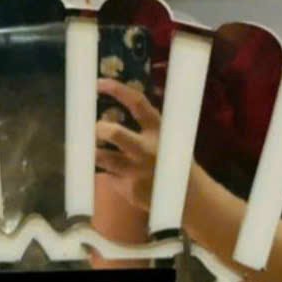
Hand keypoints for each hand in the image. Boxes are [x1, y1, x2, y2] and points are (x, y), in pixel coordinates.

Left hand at [95, 78, 160, 210]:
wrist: (187, 197)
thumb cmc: (171, 161)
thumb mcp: (166, 137)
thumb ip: (144, 126)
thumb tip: (109, 112)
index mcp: (158, 130)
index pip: (136, 103)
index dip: (116, 90)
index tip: (98, 83)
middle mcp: (147, 149)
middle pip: (114, 133)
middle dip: (99, 128)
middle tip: (96, 129)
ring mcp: (136, 171)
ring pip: (102, 157)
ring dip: (93, 151)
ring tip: (94, 150)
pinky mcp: (128, 189)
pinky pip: (107, 176)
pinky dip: (108, 172)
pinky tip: (117, 174)